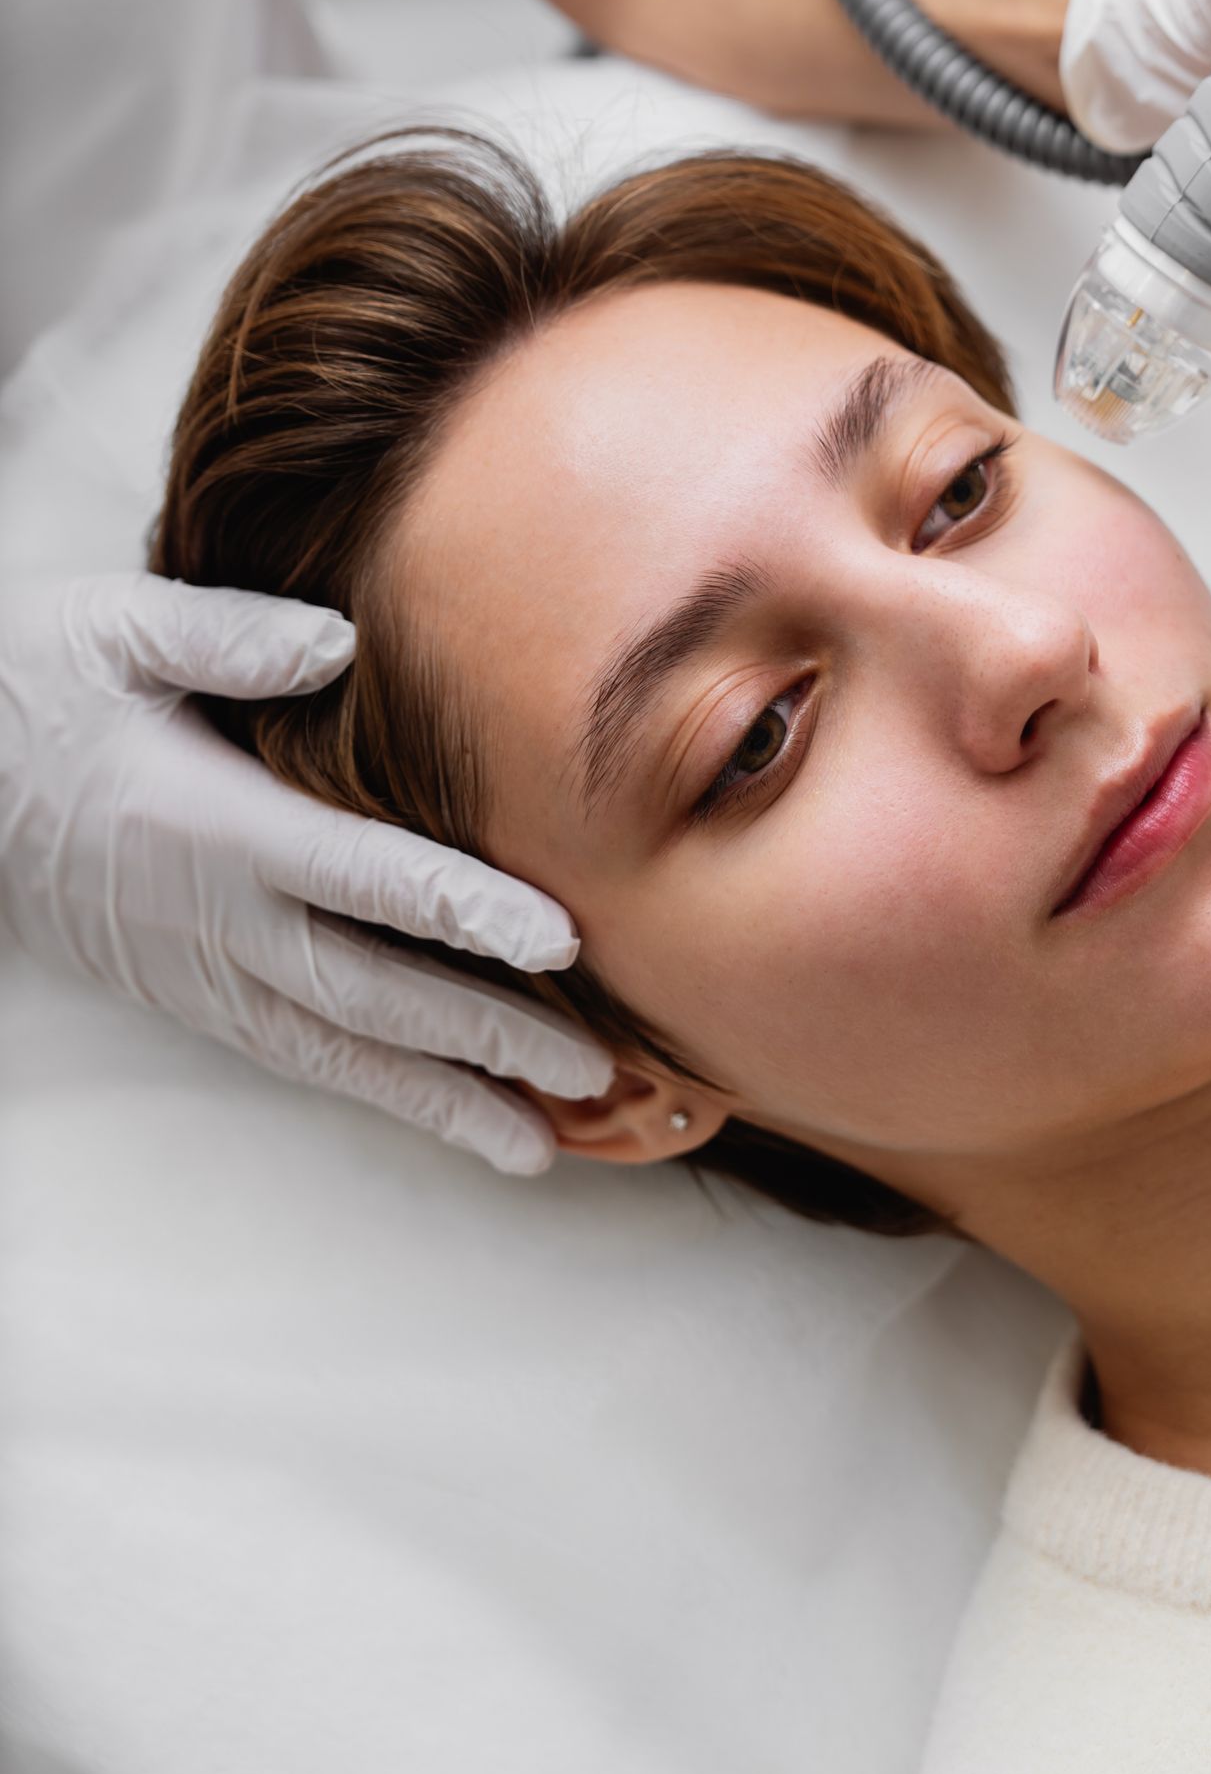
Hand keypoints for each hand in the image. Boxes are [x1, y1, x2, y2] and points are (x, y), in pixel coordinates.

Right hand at [0, 574, 610, 1172]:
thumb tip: (340, 643)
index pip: (358, 874)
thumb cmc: (38, 690)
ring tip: (544, 1141)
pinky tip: (464, 1121)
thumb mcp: (115, 633)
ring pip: (342, 1049)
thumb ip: (228, 634)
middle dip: (484, 1033)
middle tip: (593, 1070)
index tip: (554, 938)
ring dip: (445, 1097)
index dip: (459, 907)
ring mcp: (207, 971)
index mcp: (213, 823)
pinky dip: (387, 1095)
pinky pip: (307, 1058)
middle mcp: (217, 916)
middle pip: (370, 988)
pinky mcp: (200, 999)